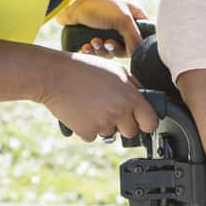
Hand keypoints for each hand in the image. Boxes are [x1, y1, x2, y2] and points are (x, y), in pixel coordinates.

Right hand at [37, 52, 157, 141]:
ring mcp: (103, 124)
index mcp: (130, 97)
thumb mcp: (117, 70)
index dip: (146, 122)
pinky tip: (81, 111)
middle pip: (131, 132)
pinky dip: (88, 128)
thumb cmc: (85, 69)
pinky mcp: (87, 132)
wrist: (54, 76)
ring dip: (104, 125)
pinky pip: (93, 136)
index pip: (150, 122)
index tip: (141, 121)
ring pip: (111, 134)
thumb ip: (134, 86)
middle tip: (111, 110)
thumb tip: (144, 97)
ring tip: (92, 105)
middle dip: (124, 124)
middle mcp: (120, 112)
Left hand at [56, 0, 146, 56]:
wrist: (72, 3)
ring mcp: (107, 31)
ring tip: (92, 42)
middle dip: (114, 49)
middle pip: (126, 48)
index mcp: (133, 16)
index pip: (144, 35)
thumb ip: (135, 38)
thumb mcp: (124, 20)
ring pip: (110, 52)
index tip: (128, 45)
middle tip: (107, 43)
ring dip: (101, 50)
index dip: (137, 43)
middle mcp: (122, 24)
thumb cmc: (100, 6)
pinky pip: (97, 51)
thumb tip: (136, 54)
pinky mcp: (93, 36)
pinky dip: (92, 51)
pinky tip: (86, 46)